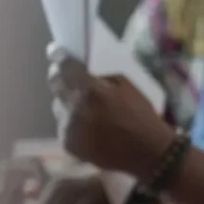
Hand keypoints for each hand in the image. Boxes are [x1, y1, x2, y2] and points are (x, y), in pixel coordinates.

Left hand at [46, 44, 172, 176]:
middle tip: (70, 77)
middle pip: (55, 83)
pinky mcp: (67, 143)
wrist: (149, 152)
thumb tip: (83, 70)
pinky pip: (63, 125)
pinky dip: (72, 123)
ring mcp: (68, 127)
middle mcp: (74, 107)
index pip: (64, 65)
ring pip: (58, 106)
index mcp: (90, 90)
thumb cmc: (142, 116)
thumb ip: (102, 77)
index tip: (56, 51)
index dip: (58, 55)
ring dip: (67, 102)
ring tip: (83, 107)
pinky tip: (87, 126)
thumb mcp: (128, 86)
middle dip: (61, 77)